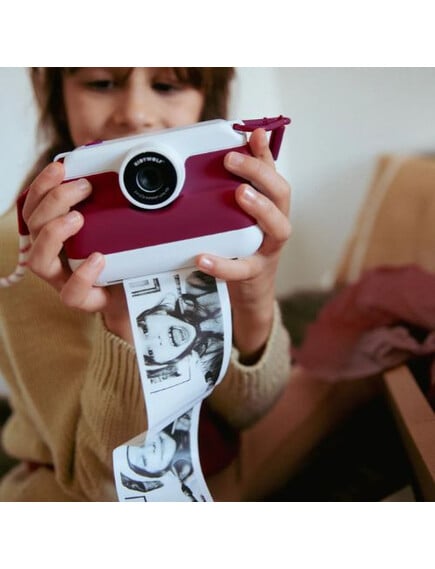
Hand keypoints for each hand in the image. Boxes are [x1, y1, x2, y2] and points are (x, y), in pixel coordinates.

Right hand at [22, 161, 132, 342]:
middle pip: (34, 227)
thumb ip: (118, 198)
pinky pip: (71, 295)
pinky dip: (81, 276)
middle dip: (52, 200)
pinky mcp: (88, 301)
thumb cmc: (131, 255)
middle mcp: (58, 256)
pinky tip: (98, 259)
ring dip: (53, 233)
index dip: (41, 186)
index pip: (36, 208)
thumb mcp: (124, 223)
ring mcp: (68, 280)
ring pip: (39, 261)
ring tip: (78, 218)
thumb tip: (123, 164)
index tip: (61, 166)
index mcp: (60, 234)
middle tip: (84, 187)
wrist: (148, 295)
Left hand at [196, 128, 290, 360]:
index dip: (265, 153)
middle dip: (260, 173)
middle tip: (231, 160)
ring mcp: (269, 250)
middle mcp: (277, 225)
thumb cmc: (244, 247)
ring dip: (261, 208)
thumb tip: (228, 153)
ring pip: (278, 228)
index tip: (253, 134)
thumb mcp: (242, 216)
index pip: (273, 174)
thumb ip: (239, 188)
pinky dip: (223, 264)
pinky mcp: (254, 274)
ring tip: (239, 194)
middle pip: (282, 194)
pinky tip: (203, 257)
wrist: (250, 292)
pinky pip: (242, 269)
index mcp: (272, 207)